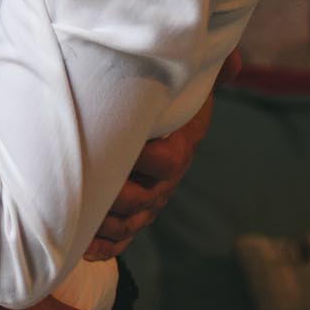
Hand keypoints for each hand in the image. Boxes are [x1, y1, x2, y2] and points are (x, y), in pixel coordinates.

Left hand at [83, 48, 241, 259]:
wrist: (157, 127)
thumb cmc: (165, 101)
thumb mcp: (182, 85)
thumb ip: (206, 72)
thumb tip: (234, 60)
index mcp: (176, 149)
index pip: (166, 160)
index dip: (145, 159)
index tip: (123, 145)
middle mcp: (163, 181)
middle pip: (142, 199)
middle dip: (115, 198)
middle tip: (84, 185)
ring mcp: (147, 202)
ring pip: (128, 223)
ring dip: (103, 224)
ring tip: (76, 216)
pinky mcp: (130, 217)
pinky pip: (119, 240)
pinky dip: (102, 247)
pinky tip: (85, 248)